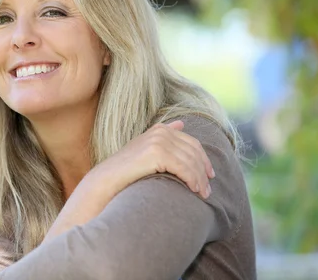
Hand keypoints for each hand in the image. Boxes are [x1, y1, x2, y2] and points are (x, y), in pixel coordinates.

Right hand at [91, 120, 214, 198]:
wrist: (108, 179)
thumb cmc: (127, 170)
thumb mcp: (146, 148)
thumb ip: (164, 136)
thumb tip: (181, 124)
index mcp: (160, 129)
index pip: (192, 142)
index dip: (203, 159)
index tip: (209, 175)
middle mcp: (161, 132)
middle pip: (193, 151)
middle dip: (203, 171)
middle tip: (208, 190)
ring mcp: (159, 141)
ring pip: (190, 161)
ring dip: (200, 179)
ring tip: (203, 194)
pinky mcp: (157, 153)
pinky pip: (184, 168)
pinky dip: (192, 179)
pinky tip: (194, 190)